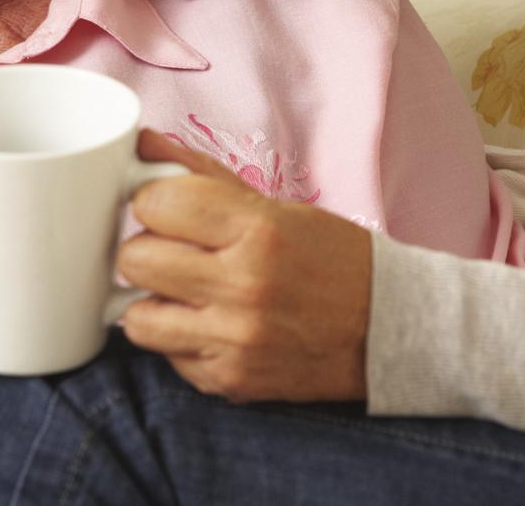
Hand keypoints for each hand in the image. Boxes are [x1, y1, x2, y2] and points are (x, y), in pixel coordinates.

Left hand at [116, 130, 371, 403]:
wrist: (387, 330)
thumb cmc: (330, 257)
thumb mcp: (273, 205)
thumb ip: (201, 174)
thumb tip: (143, 144)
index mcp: (257, 229)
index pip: (155, 203)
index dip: (152, 200)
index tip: (166, 206)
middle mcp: (244, 286)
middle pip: (136, 258)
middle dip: (146, 246)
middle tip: (173, 247)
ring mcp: (236, 340)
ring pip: (137, 315)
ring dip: (153, 298)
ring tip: (182, 288)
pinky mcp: (232, 381)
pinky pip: (166, 356)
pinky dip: (177, 338)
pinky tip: (207, 322)